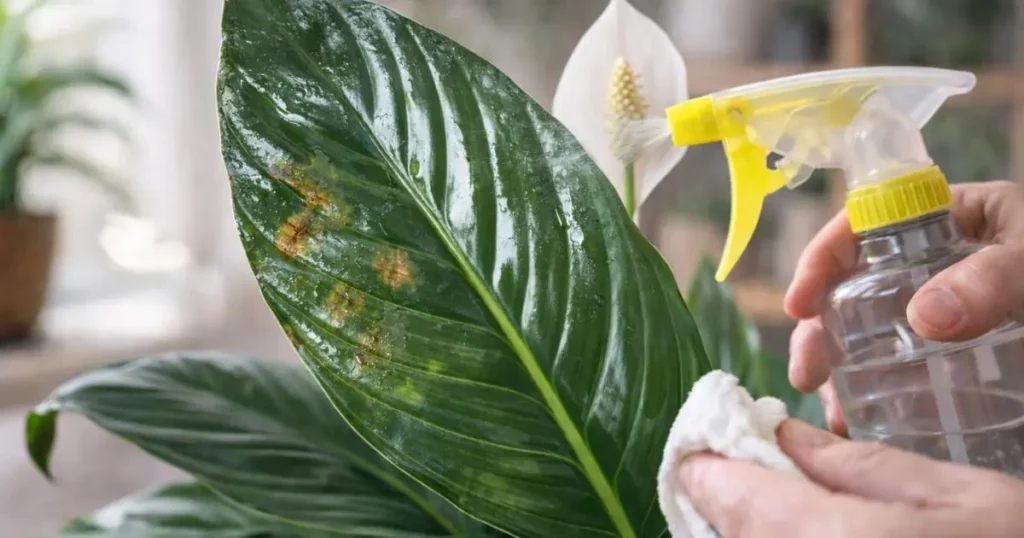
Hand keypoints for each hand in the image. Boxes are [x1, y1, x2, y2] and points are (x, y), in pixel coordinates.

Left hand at [679, 420, 1023, 537]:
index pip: (733, 497)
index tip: (699, 446)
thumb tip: (783, 436)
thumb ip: (857, 466)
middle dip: (726, 502)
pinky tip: (806, 535)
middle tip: (739, 469)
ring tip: (773, 501)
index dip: (707, 467)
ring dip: (745, 534)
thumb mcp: (959, 497)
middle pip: (732, 537)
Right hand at [784, 181, 1023, 433]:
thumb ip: (994, 278)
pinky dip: (877, 392)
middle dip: (821, 329)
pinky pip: (906, 369)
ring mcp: (950, 313)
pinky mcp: (963, 357)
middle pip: (856, 287)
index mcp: (956, 218)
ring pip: (873, 333)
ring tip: (835, 407)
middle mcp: (941, 264)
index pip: (868, 222)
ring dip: (842, 369)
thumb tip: (923, 315)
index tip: (798, 302)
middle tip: (807, 370)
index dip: (823, 258)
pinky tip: (866, 418)